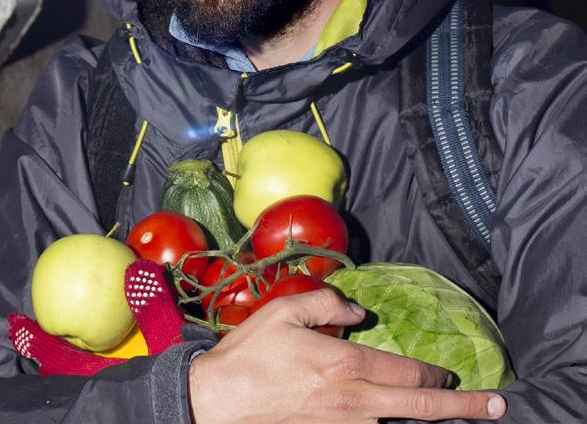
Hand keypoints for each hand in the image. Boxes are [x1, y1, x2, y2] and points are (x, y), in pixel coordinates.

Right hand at [188, 287, 505, 423]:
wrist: (217, 404)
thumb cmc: (251, 354)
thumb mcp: (285, 312)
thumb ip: (327, 302)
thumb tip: (357, 310)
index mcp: (345, 364)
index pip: (407, 372)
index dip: (437, 375)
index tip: (458, 376)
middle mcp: (354, 402)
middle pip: (420, 408)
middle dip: (463, 407)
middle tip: (496, 407)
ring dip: (430, 422)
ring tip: (458, 417)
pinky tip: (404, 423)